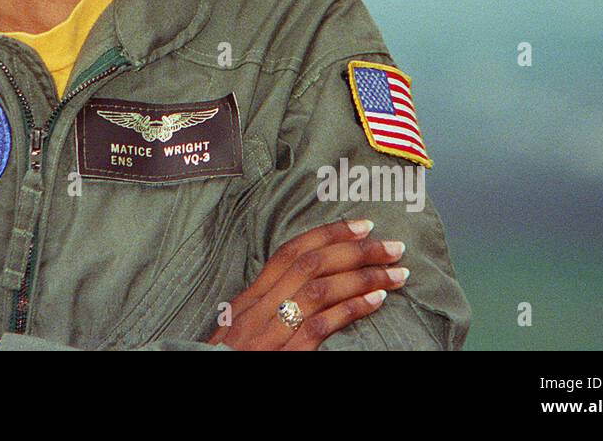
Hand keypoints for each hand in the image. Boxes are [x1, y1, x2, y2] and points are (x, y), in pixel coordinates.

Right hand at [207, 219, 408, 349]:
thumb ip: (267, 307)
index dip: (328, 234)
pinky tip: (376, 301)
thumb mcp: (242, 329)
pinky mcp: (283, 356)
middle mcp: (257, 309)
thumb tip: (304, 287)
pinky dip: (350, 309)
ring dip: (362, 277)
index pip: (290, 252)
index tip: (363, 226)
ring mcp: (269, 333)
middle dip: (355, 251)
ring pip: (318, 290)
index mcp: (248, 299)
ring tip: (396, 274)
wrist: (206, 377)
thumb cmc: (231, 359)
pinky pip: (318, 326)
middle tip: (392, 247)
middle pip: (310, 265)